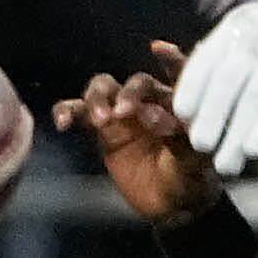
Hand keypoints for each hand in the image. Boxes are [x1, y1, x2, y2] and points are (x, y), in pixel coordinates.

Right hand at [54, 43, 220, 224]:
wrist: (169, 208)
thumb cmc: (190, 181)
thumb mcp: (194, 164)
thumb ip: (179, 140)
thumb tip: (156, 118)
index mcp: (180, 104)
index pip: (178, 75)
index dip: (170, 60)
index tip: (158, 49)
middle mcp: (151, 102)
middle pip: (135, 82)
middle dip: (128, 92)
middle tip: (124, 112)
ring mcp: (123, 114)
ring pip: (104, 89)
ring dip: (98, 98)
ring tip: (101, 120)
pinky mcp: (101, 130)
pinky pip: (77, 111)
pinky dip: (66, 110)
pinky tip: (63, 123)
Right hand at [174, 0, 257, 175]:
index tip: (254, 152)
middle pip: (256, 91)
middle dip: (238, 130)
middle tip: (225, 166)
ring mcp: (253, 33)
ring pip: (226, 75)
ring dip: (211, 113)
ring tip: (202, 146)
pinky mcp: (226, 30)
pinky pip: (205, 59)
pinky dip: (192, 86)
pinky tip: (184, 114)